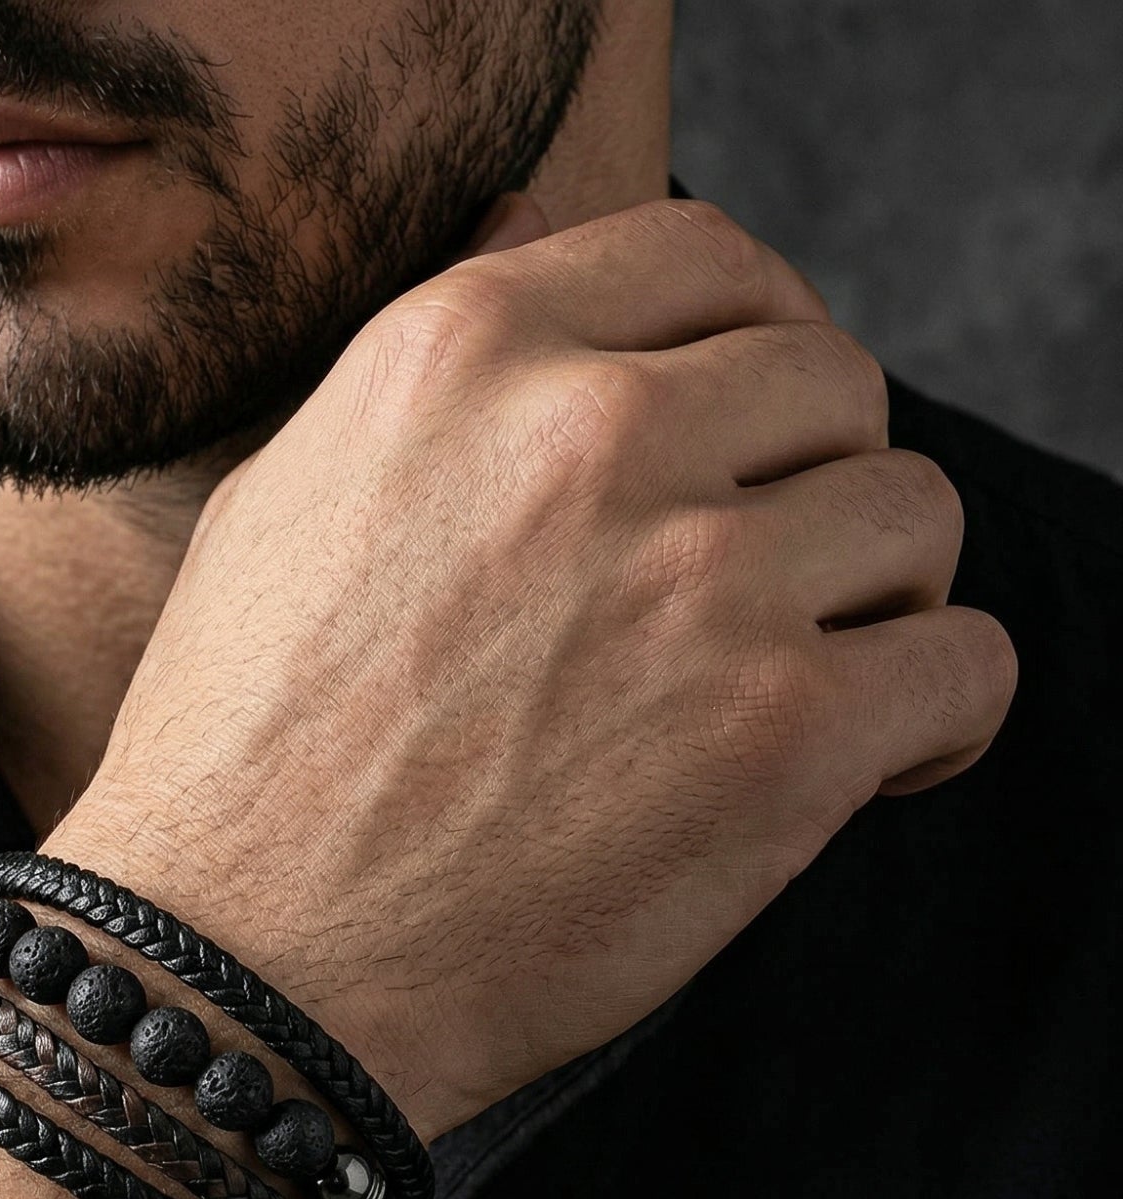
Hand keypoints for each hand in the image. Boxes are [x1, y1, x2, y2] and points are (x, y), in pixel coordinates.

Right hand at [56, 197, 1016, 1138]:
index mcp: (464, 354)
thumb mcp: (283, 504)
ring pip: (916, 517)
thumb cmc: (237, 760)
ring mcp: (699, 582)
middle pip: (832, 383)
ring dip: (872, 601)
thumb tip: (534, 225)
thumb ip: (437, 376)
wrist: (240, 970)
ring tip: (790, 684)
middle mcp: (590, 436)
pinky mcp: (780, 736)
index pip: (711, 261)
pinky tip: (863, 763)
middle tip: (754, 591)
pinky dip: (934, 718)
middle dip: (808, 484)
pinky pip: (963, 666)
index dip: (750, 348)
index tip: (744, 438)